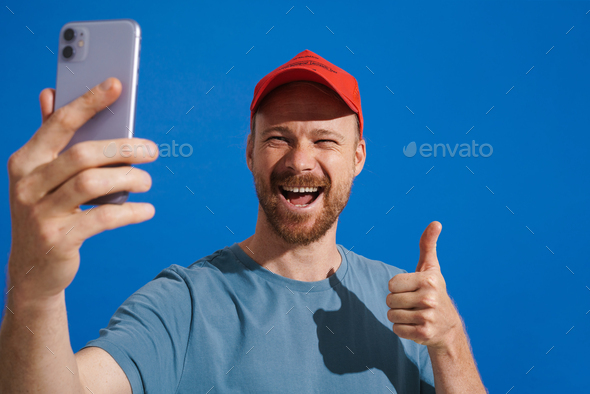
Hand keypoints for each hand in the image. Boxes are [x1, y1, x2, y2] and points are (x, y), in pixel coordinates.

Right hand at [7, 77, 157, 303]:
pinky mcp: (59, 239)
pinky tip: (146, 210)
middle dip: (124, 149)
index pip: (59, 123)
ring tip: (147, 181)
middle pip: (83, 154)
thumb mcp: (41, 176)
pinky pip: (103, 218)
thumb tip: (51, 94)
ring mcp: (40, 213)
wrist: (32, 268)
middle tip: (151, 151)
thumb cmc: (46, 212)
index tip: (116, 85)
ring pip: (94, 184)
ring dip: (130, 179)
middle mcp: (28, 184)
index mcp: (25, 160)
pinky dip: (130, 212)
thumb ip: (50, 138)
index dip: (89, 102)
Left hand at [386, 221, 461, 350]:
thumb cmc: (434, 292)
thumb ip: (428, 245)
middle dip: (397, 303)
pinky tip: (416, 326)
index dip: (398, 288)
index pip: (392, 284)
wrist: (448, 327)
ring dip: (399, 316)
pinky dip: (402, 329)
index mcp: (428, 280)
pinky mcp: (424, 333)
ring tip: (414, 314)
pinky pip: (396, 329)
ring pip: (391, 315)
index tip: (412, 290)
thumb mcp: (431, 268)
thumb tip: (436, 223)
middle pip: (390, 300)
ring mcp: (427, 317)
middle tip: (413, 304)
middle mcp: (429, 298)